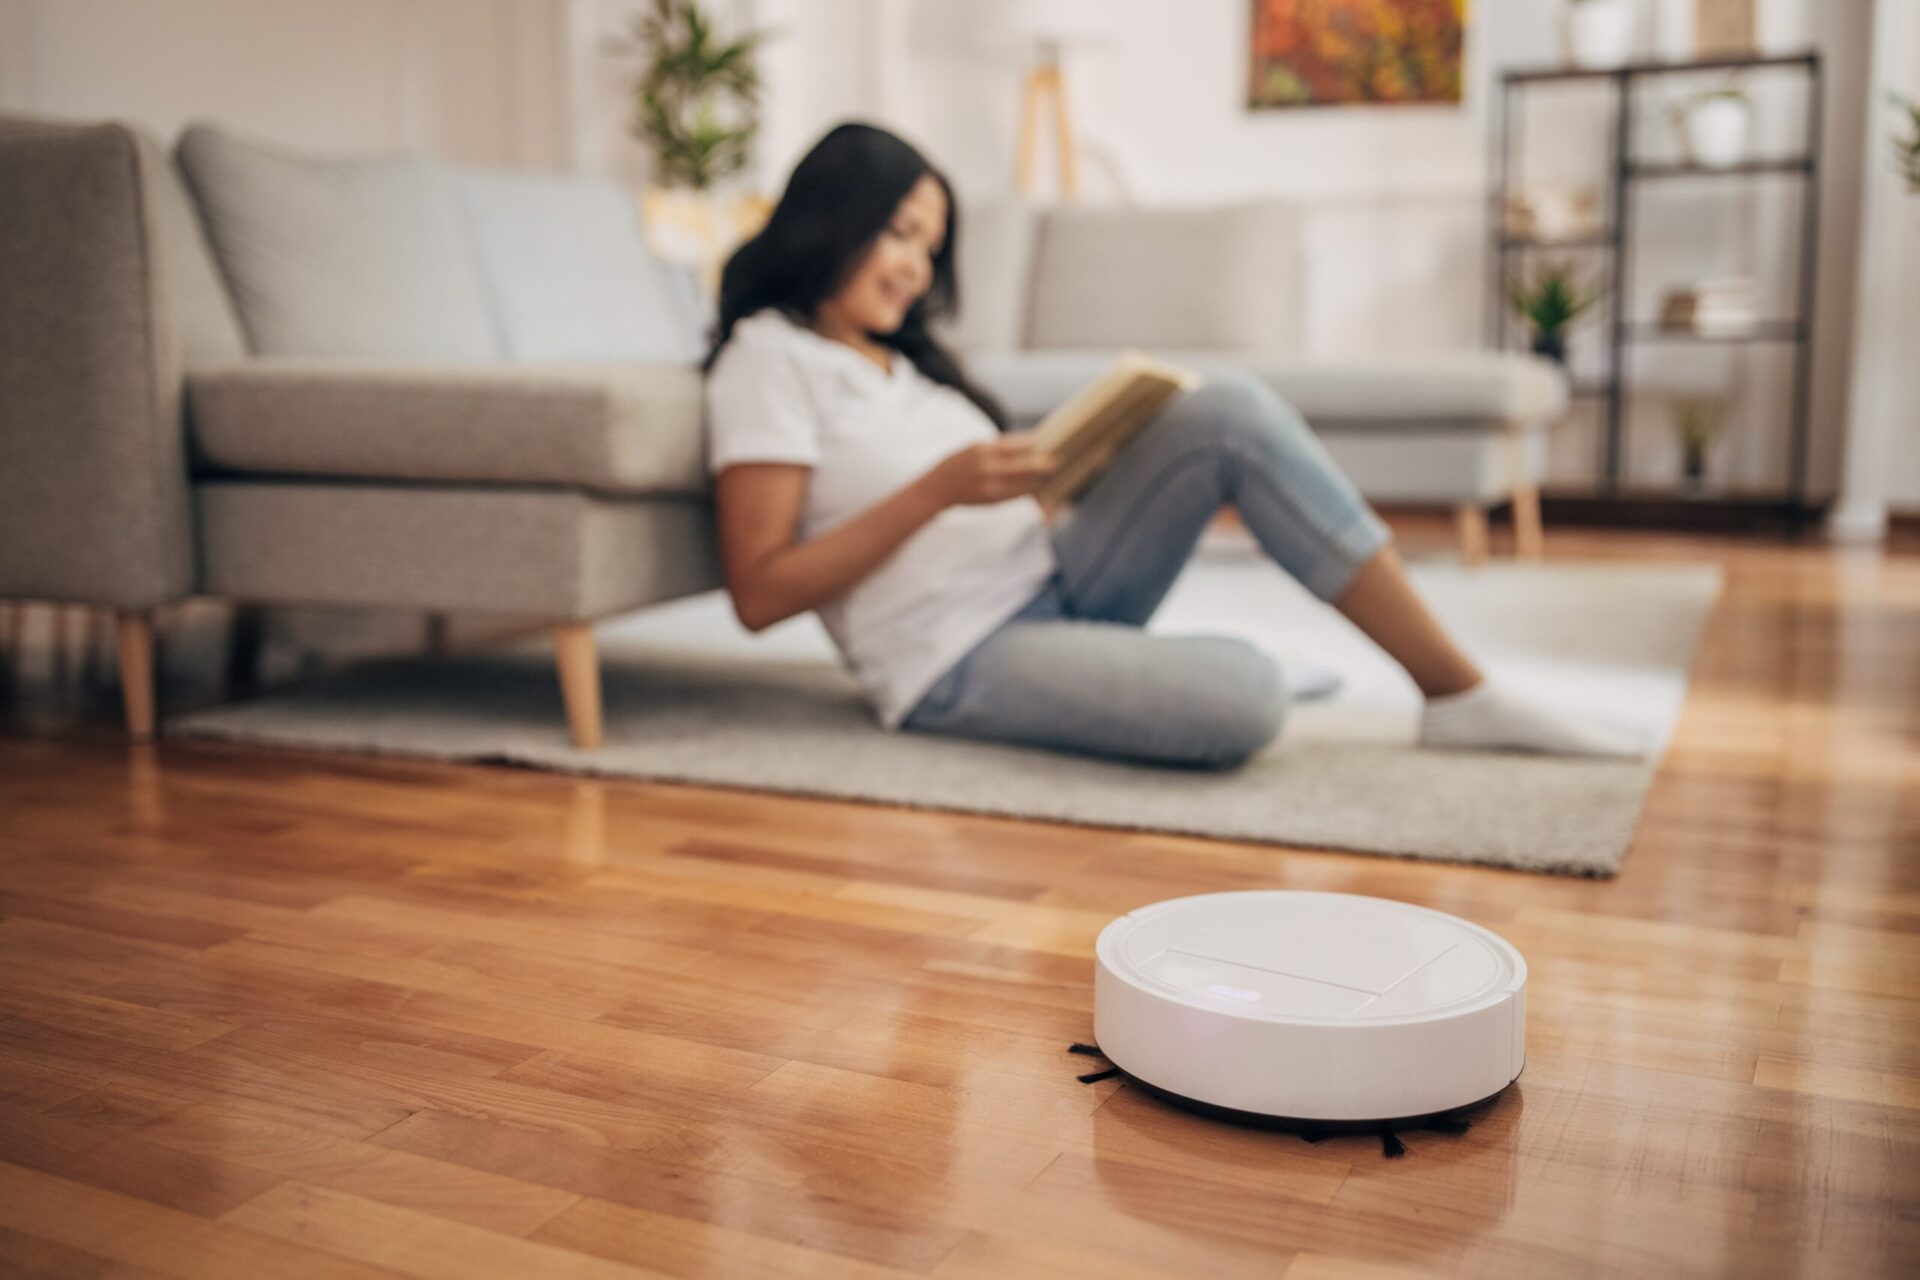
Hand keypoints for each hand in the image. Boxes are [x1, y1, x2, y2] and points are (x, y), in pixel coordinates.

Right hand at [926, 436, 1056, 507]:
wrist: (937, 489)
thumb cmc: (958, 463)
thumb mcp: (974, 447)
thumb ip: (999, 447)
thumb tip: (1029, 445)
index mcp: (982, 450)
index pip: (1017, 445)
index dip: (1034, 444)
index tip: (1045, 442)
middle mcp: (987, 468)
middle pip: (1025, 466)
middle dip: (1043, 464)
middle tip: (1056, 461)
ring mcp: (990, 487)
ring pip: (1024, 483)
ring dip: (1038, 479)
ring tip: (1049, 474)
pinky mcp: (992, 501)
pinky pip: (1017, 495)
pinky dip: (1028, 490)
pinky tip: (1034, 485)